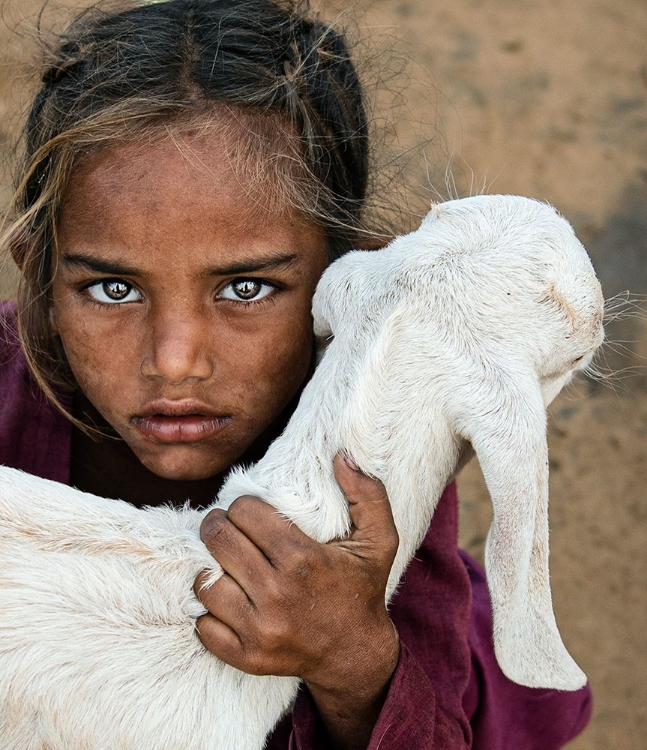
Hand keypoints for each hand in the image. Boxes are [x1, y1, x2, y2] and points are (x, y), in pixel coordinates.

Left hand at [194, 454, 399, 747]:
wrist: (356, 655)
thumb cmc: (362, 589)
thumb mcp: (379, 539)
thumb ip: (367, 494)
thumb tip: (341, 456)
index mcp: (303, 559)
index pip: (245, 512)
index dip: (244, 505)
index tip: (250, 511)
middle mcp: (277, 594)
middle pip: (219, 540)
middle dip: (217, 525)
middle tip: (224, 526)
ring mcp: (259, 629)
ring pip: (205, 583)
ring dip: (211, 568)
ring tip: (225, 563)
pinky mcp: (246, 657)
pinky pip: (203, 626)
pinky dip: (208, 612)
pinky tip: (225, 599)